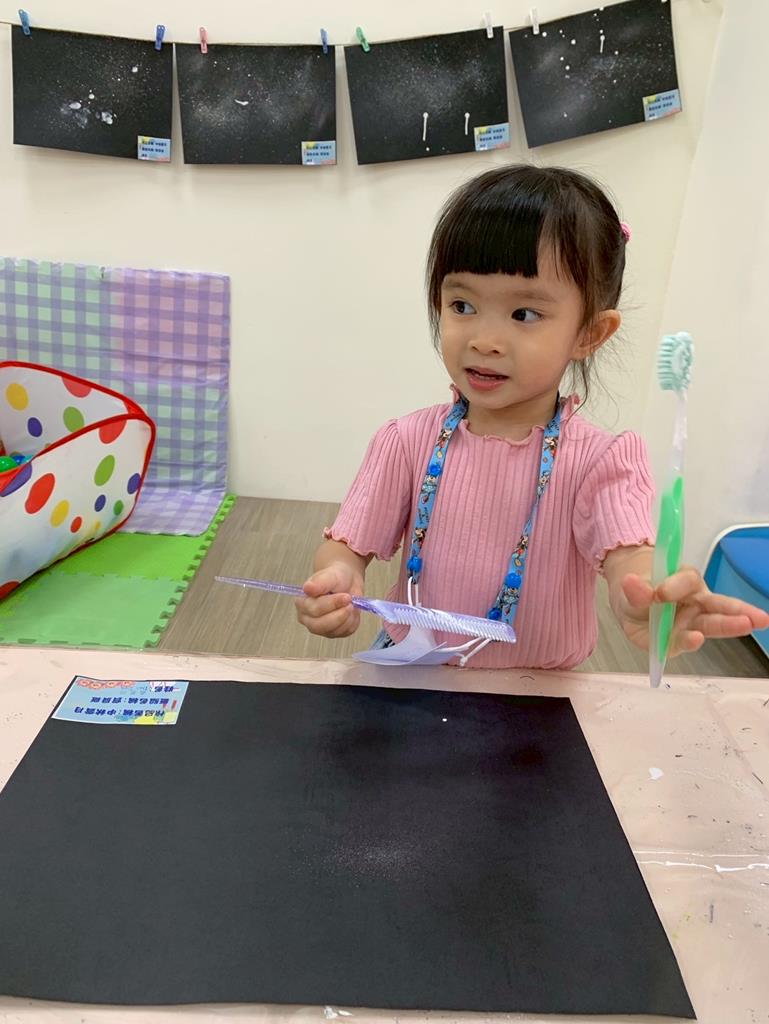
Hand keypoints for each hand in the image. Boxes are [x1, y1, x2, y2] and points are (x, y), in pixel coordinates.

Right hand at [295, 562, 364, 638]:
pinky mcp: (333, 633)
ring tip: (351, 603)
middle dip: (339, 615)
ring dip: (348, 617)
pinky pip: (345, 632)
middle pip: (320, 626)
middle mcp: (308, 619)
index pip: (314, 610)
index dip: (332, 604)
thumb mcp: (329, 576)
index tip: (346, 596)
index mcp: (302, 603)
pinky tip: (352, 611)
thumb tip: (307, 588)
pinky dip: (353, 621)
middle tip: (350, 603)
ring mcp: (320, 628)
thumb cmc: (336, 577)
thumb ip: (319, 583)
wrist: (347, 581)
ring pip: (334, 631)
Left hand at [619, 567, 768, 656]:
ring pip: (713, 624)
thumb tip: (632, 583)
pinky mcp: (679, 639)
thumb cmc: (641, 590)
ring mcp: (691, 622)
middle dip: (736, 610)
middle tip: (754, 617)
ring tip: (748, 625)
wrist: (629, 603)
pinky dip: (689, 642)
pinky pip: (686, 642)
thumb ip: (636, 588)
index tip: (660, 593)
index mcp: (686, 581)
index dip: (676, 585)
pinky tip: (695, 640)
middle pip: (718, 604)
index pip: (688, 579)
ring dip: (730, 626)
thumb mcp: (633, 585)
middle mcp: (695, 602)